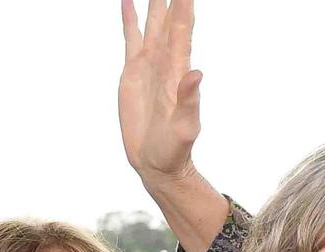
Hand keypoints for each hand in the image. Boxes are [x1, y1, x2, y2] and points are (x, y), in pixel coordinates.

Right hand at [119, 0, 201, 188]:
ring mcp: (149, 64)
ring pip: (152, 21)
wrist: (156, 162)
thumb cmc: (174, 149)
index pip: (182, 27)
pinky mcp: (133, 72)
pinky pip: (131, 36)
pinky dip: (130, 17)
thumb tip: (196, 74)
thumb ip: (189, 101)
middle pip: (169, 16)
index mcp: (178, 69)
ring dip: (153, 0)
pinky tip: (128, 0)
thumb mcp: (184, 127)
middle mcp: (165, 60)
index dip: (184, 4)